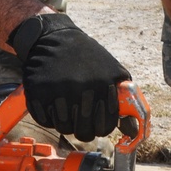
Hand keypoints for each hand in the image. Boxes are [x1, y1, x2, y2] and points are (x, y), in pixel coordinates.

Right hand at [9, 13, 131, 141]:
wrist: (54, 37)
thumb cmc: (87, 57)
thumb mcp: (113, 72)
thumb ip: (123, 101)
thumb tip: (132, 130)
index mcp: (103, 86)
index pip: (104, 128)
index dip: (100, 128)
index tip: (96, 122)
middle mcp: (81, 90)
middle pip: (84, 133)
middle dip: (83, 128)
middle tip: (79, 118)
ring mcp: (58, 91)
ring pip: (63, 128)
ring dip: (64, 121)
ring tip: (65, 106)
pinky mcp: (38, 92)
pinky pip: (44, 120)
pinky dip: (47, 115)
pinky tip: (52, 100)